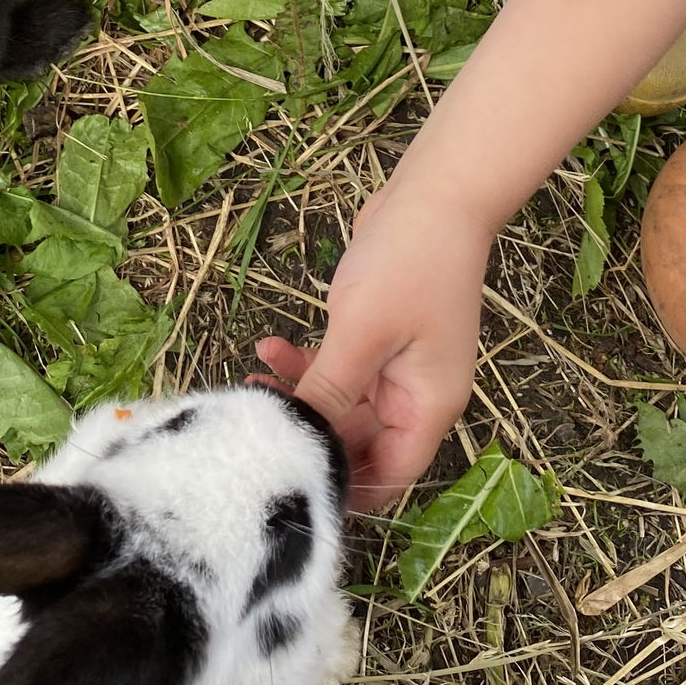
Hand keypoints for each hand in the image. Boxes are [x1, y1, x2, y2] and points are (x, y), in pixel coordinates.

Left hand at [257, 189, 491, 510]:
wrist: (434, 195)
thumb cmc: (410, 264)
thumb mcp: (360, 334)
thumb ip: (329, 393)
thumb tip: (298, 444)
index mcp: (429, 407)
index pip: (390, 476)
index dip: (344, 489)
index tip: (292, 486)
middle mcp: (416, 395)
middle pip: (360, 445)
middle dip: (310, 437)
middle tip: (255, 429)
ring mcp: (396, 367)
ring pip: (341, 406)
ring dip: (299, 397)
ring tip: (251, 383)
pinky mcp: (376, 340)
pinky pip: (337, 369)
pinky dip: (306, 364)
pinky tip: (269, 347)